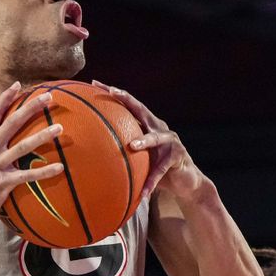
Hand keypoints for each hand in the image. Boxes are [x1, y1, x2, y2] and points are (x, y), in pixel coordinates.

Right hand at [0, 82, 63, 230]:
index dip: (5, 98)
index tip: (18, 85)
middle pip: (11, 123)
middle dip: (30, 108)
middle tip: (48, 97)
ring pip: (22, 146)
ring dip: (42, 136)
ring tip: (59, 129)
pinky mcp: (2, 183)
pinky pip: (27, 176)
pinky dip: (44, 172)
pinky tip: (60, 168)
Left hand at [92, 80, 203, 200]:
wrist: (184, 182)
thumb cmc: (156, 170)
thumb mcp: (138, 159)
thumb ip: (122, 153)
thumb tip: (90, 157)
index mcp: (147, 125)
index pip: (128, 105)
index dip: (113, 93)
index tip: (94, 83)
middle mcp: (159, 128)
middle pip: (141, 109)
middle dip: (126, 98)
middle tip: (111, 91)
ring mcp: (171, 141)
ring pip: (155, 138)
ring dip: (144, 141)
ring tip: (133, 145)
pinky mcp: (178, 157)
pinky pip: (161, 170)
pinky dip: (151, 181)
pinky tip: (143, 193)